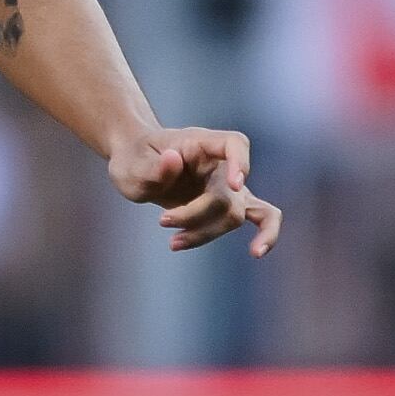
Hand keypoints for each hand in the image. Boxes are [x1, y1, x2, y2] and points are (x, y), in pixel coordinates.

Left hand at [107, 125, 282, 255]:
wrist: (136, 163)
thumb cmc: (134, 159)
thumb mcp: (129, 164)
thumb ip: (150, 167)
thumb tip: (173, 161)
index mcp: (200, 143)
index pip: (234, 143)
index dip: (240, 163)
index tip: (234, 185)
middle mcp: (220, 163)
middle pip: (227, 196)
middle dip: (195, 215)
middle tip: (161, 221)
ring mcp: (227, 185)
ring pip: (235, 215)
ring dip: (204, 234)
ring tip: (173, 243)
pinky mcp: (225, 205)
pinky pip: (259, 218)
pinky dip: (265, 234)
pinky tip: (257, 253)